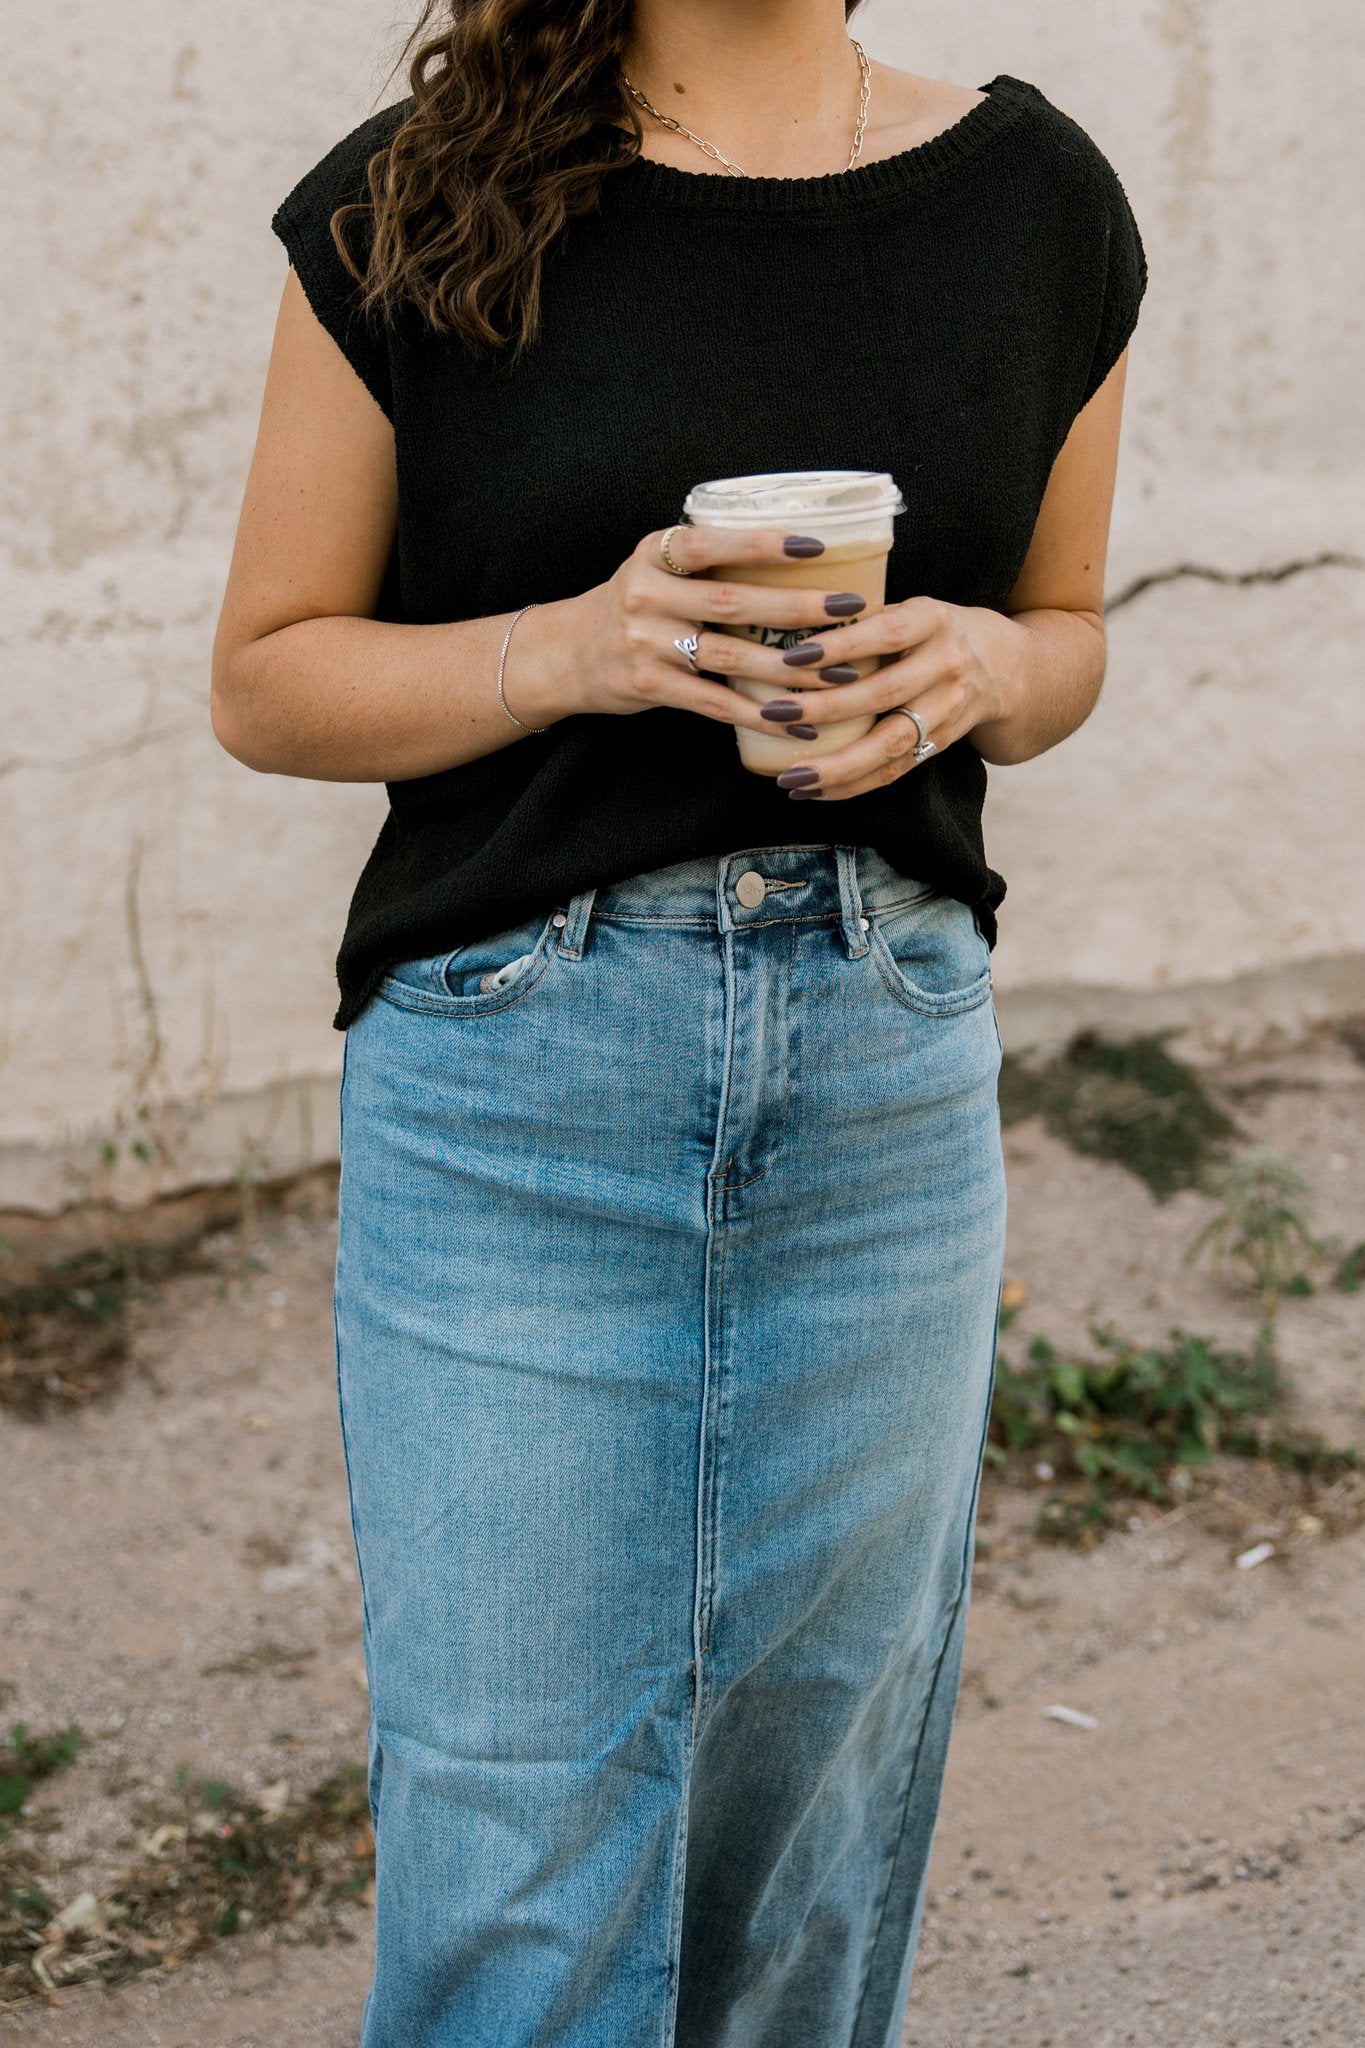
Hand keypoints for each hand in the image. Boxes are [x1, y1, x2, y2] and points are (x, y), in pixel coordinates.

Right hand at [554, 524, 869, 732]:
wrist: (569, 653)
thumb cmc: (635, 604)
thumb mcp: (656, 565)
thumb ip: (707, 560)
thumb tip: (799, 556)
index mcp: (655, 552)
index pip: (712, 542)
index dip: (762, 544)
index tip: (815, 546)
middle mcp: (646, 594)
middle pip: (732, 603)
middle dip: (797, 608)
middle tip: (848, 608)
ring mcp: (645, 643)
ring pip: (730, 658)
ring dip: (790, 669)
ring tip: (839, 671)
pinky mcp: (650, 686)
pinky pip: (715, 704)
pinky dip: (761, 717)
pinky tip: (799, 725)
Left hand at [689, 595, 1025, 800]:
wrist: (1008, 667)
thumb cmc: (935, 630)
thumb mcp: (912, 607)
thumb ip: (864, 617)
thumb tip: (780, 618)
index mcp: (933, 620)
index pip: (885, 632)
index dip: (841, 645)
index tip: (793, 655)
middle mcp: (947, 666)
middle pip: (884, 694)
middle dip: (825, 708)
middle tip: (773, 713)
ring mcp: (948, 710)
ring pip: (890, 745)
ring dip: (836, 766)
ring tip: (789, 777)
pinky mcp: (942, 745)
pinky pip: (894, 772)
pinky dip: (851, 784)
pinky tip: (811, 790)